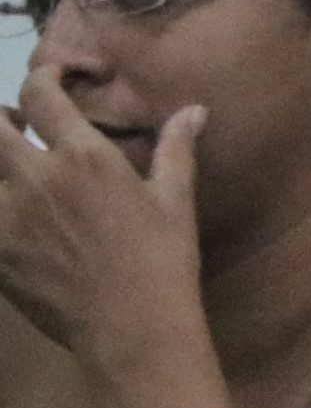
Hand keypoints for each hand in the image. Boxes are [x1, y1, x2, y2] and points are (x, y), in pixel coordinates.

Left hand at [0, 76, 210, 376]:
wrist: (133, 329)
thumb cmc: (163, 265)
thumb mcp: (174, 204)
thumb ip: (175, 151)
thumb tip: (194, 110)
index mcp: (84, 157)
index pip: (40, 93)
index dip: (42, 78)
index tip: (51, 80)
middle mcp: (37, 175)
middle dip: (0, 116)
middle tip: (16, 125)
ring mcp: (8, 212)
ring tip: (14, 173)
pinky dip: (1, 211)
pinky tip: (17, 219)